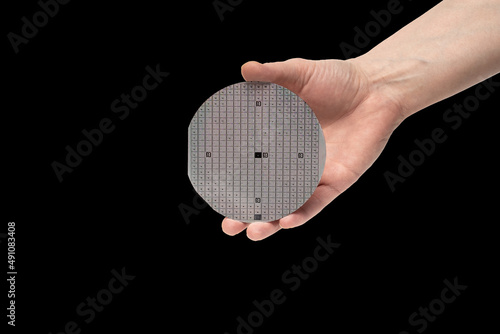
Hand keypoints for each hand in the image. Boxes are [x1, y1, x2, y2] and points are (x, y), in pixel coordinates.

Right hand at [222, 58, 403, 239]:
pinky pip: (318, 202)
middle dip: (248, 215)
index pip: (252, 169)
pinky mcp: (338, 181)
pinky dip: (303, 213)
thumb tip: (245, 69)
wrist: (376, 87)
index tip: (215, 196)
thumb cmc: (338, 80)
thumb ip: (274, 75)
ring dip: (273, 222)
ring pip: (291, 206)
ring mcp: (316, 175)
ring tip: (254, 231)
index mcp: (280, 143)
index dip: (235, 185)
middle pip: (268, 196)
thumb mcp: (300, 74)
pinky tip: (286, 220)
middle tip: (229, 225)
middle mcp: (294, 164)